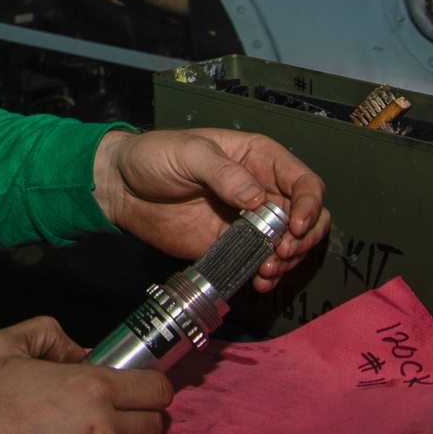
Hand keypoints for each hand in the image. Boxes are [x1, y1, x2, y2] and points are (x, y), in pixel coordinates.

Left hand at [93, 127, 327, 292]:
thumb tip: (257, 198)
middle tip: (282, 252)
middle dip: (303, 237)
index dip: (309, 203)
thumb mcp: (188, 153)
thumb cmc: (155, 156)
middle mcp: (261, 189)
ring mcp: (248, 220)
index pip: (303, 180)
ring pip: (289, 243)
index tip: (295, 226)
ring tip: (267, 269)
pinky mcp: (230, 245)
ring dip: (287, 260)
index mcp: (258, 158)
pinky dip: (267, 273)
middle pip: (306, 215)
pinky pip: (260, 261)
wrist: (123, 188)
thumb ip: (223, 173)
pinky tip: (258, 280)